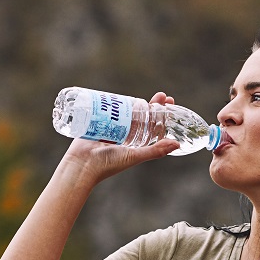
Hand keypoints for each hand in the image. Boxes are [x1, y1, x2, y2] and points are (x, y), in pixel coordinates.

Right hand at [60, 91, 179, 184]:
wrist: (82, 164)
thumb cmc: (108, 164)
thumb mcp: (134, 156)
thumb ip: (155, 151)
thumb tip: (177, 144)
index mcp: (136, 144)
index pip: (153, 127)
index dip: (162, 115)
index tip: (169, 103)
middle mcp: (126, 136)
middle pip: (142, 117)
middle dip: (152, 105)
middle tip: (161, 95)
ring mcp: (112, 129)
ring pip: (126, 112)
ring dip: (134, 102)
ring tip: (142, 95)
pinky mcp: (98, 123)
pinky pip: (108, 111)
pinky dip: (113, 103)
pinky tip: (119, 95)